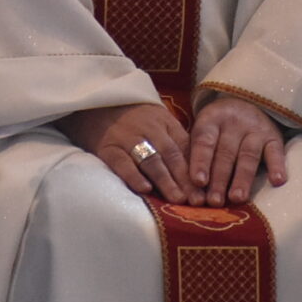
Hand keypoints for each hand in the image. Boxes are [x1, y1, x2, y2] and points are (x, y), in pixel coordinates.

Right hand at [62, 101, 192, 203]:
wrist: (95, 100)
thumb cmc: (132, 115)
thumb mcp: (158, 119)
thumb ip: (175, 140)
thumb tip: (197, 169)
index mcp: (165, 122)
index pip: (184, 147)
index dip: (196, 169)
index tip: (205, 189)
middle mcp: (149, 129)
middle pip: (171, 155)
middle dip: (185, 179)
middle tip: (196, 200)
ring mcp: (128, 138)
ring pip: (151, 160)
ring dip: (166, 181)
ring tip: (177, 199)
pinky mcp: (107, 147)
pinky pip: (122, 162)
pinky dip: (134, 176)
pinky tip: (145, 189)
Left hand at [187, 94, 287, 206]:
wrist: (247, 101)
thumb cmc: (218, 128)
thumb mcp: (203, 132)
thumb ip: (195, 156)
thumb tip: (187, 190)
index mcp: (211, 120)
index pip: (204, 141)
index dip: (201, 162)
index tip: (198, 182)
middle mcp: (233, 122)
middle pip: (225, 153)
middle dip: (219, 179)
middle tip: (214, 201)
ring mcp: (255, 128)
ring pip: (248, 155)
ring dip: (242, 178)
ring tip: (237, 198)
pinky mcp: (273, 136)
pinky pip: (276, 151)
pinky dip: (277, 165)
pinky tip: (277, 181)